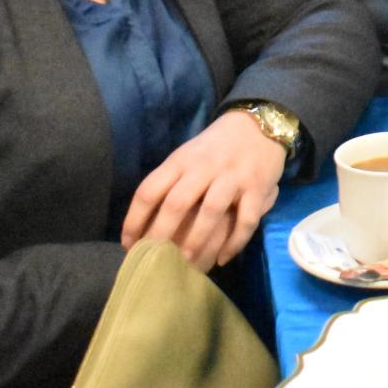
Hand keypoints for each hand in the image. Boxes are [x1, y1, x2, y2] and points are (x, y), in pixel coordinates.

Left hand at [120, 109, 286, 270]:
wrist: (259, 124)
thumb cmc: (214, 147)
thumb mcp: (187, 156)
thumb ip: (170, 182)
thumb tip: (144, 223)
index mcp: (181, 161)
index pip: (150, 190)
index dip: (134, 219)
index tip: (128, 244)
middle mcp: (204, 167)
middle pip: (177, 203)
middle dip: (162, 234)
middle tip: (153, 261)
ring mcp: (232, 177)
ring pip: (210, 211)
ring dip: (196, 240)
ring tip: (186, 264)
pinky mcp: (258, 187)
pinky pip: (246, 219)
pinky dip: (234, 242)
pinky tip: (223, 259)